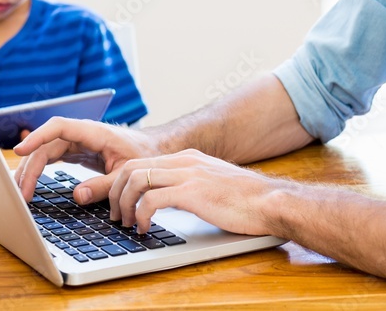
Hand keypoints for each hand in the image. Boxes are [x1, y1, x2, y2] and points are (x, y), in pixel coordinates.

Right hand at [13, 117, 161, 203]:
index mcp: (94, 132)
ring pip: (45, 151)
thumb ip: (104, 185)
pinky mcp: (75, 151)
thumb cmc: (143, 155)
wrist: (153, 149)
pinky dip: (39, 171)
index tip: (20, 151)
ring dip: (30, 170)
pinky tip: (29, 185)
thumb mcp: (127, 173)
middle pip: (46, 144)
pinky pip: (51, 157)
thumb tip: (77, 195)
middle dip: (30, 167)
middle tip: (21, 194)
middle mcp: (81, 134)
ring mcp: (76, 142)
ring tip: (20, 193)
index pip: (59, 127)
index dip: (37, 137)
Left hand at [108, 149, 287, 235]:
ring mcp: (188, 174)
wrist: (270, 201)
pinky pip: (152, 200)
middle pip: (131, 167)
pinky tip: (144, 227)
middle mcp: (184, 160)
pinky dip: (141, 215)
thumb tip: (168, 199)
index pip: (141, 162)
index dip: (121, 183)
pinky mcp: (193, 192)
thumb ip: (190, 184)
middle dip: (115, 193)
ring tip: (126, 223)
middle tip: (116, 216)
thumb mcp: (211, 184)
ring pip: (136, 180)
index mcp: (187, 157)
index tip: (118, 203)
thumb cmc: (245, 200)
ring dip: (124, 204)